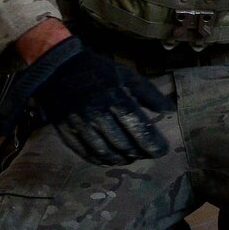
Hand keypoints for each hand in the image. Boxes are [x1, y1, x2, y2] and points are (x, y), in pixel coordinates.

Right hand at [24, 37, 171, 165]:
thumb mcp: (126, 75)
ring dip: (123, 159)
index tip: (162, 150)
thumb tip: (170, 111)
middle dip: (140, 153)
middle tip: (148, 153)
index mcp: (114, 97)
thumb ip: (149, 94)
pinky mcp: (67, 132)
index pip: (139, 128)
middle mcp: (97, 113)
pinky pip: (87, 154)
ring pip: (106, 153)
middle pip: (124, 145)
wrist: (58, 69)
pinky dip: (102, 160)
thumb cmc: (97, 72)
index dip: (153, 144)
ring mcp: (80, 125)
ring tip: (131, 157)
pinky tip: (111, 158)